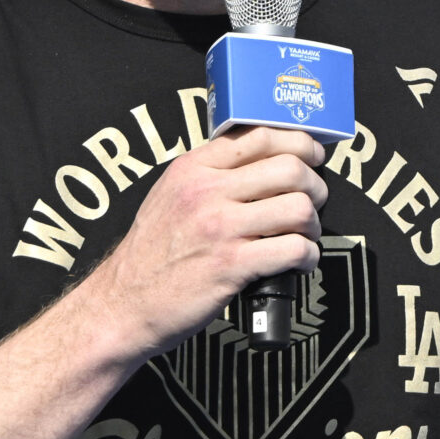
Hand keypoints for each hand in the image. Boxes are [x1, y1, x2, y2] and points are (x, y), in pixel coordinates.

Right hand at [79, 127, 327, 359]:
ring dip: (312, 224)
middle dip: (315, 186)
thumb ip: (209, 174)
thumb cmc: (152, 253)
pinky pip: (293, 250)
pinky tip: (300, 262)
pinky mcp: (232, 265)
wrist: (124, 302)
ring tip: (304, 236)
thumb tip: (258, 161)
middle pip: (290, 168)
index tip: (313, 157)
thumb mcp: (170, 196)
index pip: (260, 136)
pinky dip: (308, 257)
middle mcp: (206, 192)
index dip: (300, 144)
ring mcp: (220, 228)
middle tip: (313, 203)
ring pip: (298, 208)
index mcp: (193, 169)